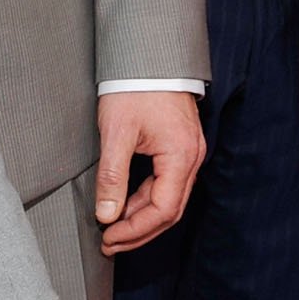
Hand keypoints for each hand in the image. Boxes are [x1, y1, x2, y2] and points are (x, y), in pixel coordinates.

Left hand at [95, 90, 203, 254]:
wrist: (148, 55)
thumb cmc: (135, 88)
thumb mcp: (117, 133)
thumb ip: (112, 177)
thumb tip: (106, 215)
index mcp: (181, 156)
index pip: (162, 210)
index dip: (135, 231)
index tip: (109, 238)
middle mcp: (191, 158)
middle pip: (169, 211)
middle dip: (139, 232)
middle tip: (109, 244)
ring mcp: (188, 153)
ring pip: (168, 199)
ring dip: (141, 219)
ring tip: (113, 230)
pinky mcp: (179, 148)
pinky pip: (166, 184)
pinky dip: (145, 200)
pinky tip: (124, 206)